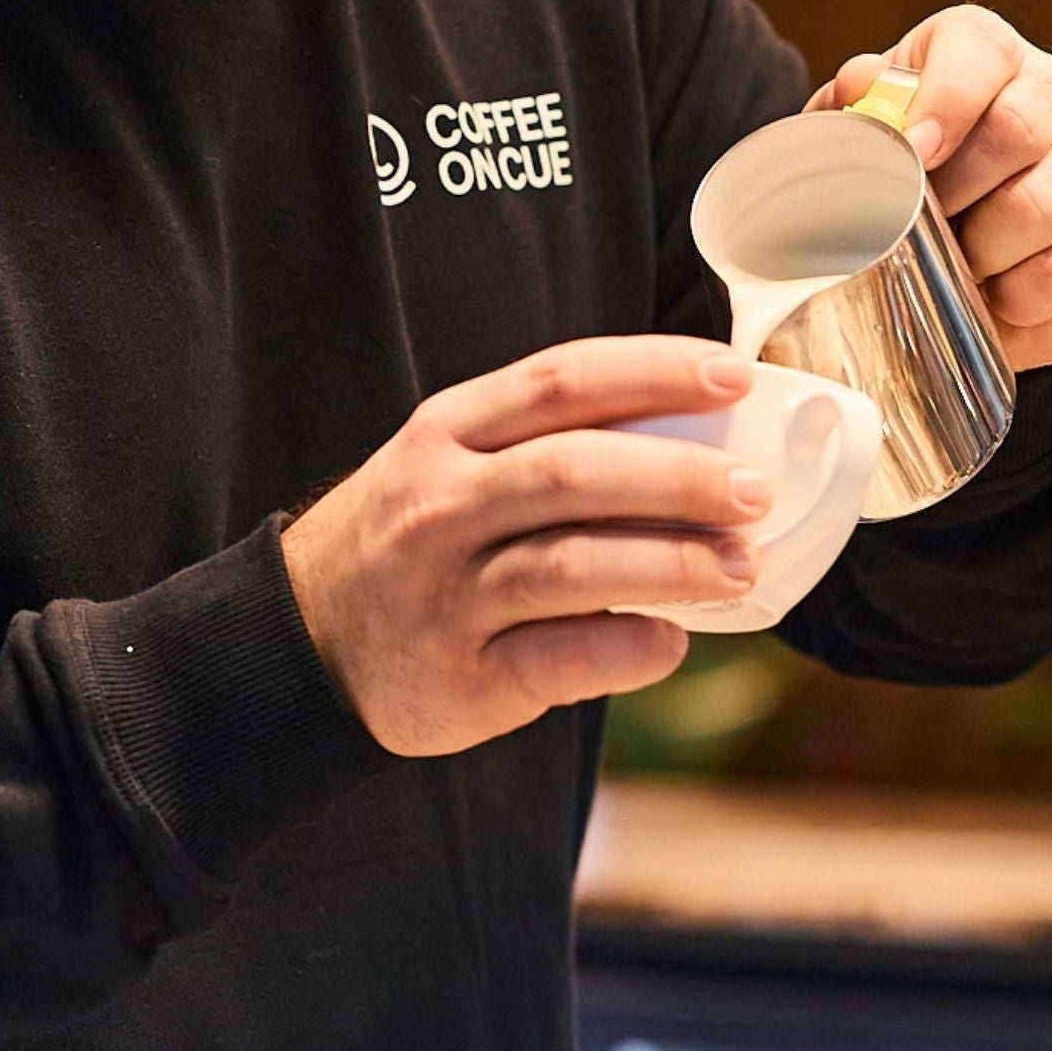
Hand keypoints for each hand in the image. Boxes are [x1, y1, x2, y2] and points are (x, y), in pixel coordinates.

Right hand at [283, 338, 767, 755]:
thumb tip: (700, 435)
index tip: (735, 374)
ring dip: (672, 565)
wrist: (297, 641)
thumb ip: (545, 445)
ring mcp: (446, 593)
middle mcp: (441, 504)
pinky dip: (628, 649)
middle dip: (680, 477)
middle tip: (754, 491)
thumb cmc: (408, 539)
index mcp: (447, 432)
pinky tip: (671, 640)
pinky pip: (560, 660)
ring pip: (573, 566)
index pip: (562, 382)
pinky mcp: (458, 678)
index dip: (655, 371)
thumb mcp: (449, 463)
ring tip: (741, 567)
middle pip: (575, 473)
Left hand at [813, 6, 1051, 371]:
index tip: (914, 154)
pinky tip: (995, 303)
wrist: (953, 252)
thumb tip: (861, 88)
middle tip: (919, 230)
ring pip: (1045, 204)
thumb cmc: (900, 182)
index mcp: (983, 53)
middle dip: (956, 192)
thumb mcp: (860, 141)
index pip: (978, 49)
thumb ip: (851, 112)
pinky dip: (1026, 300)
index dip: (944, 101)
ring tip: (953, 271)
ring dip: (983, 254)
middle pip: (1017, 128)